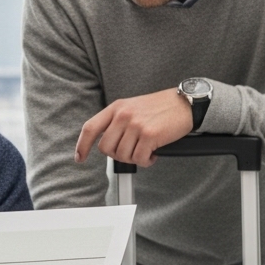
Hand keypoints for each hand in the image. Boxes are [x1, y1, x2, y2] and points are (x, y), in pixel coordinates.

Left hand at [75, 89, 193, 166]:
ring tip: (146, 150)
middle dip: (118, 155)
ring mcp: (135, 125)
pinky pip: (139, 159)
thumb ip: (117, 122)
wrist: (185, 103)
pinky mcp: (149, 135)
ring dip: (135, 158)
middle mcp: (123, 115)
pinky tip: (154, 152)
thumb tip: (106, 145)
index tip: (80, 157)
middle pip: (106, 148)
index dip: (82, 146)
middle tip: (132, 152)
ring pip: (122, 156)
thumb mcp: (133, 107)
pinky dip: (147, 161)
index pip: (90, 128)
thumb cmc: (160, 108)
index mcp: (116, 108)